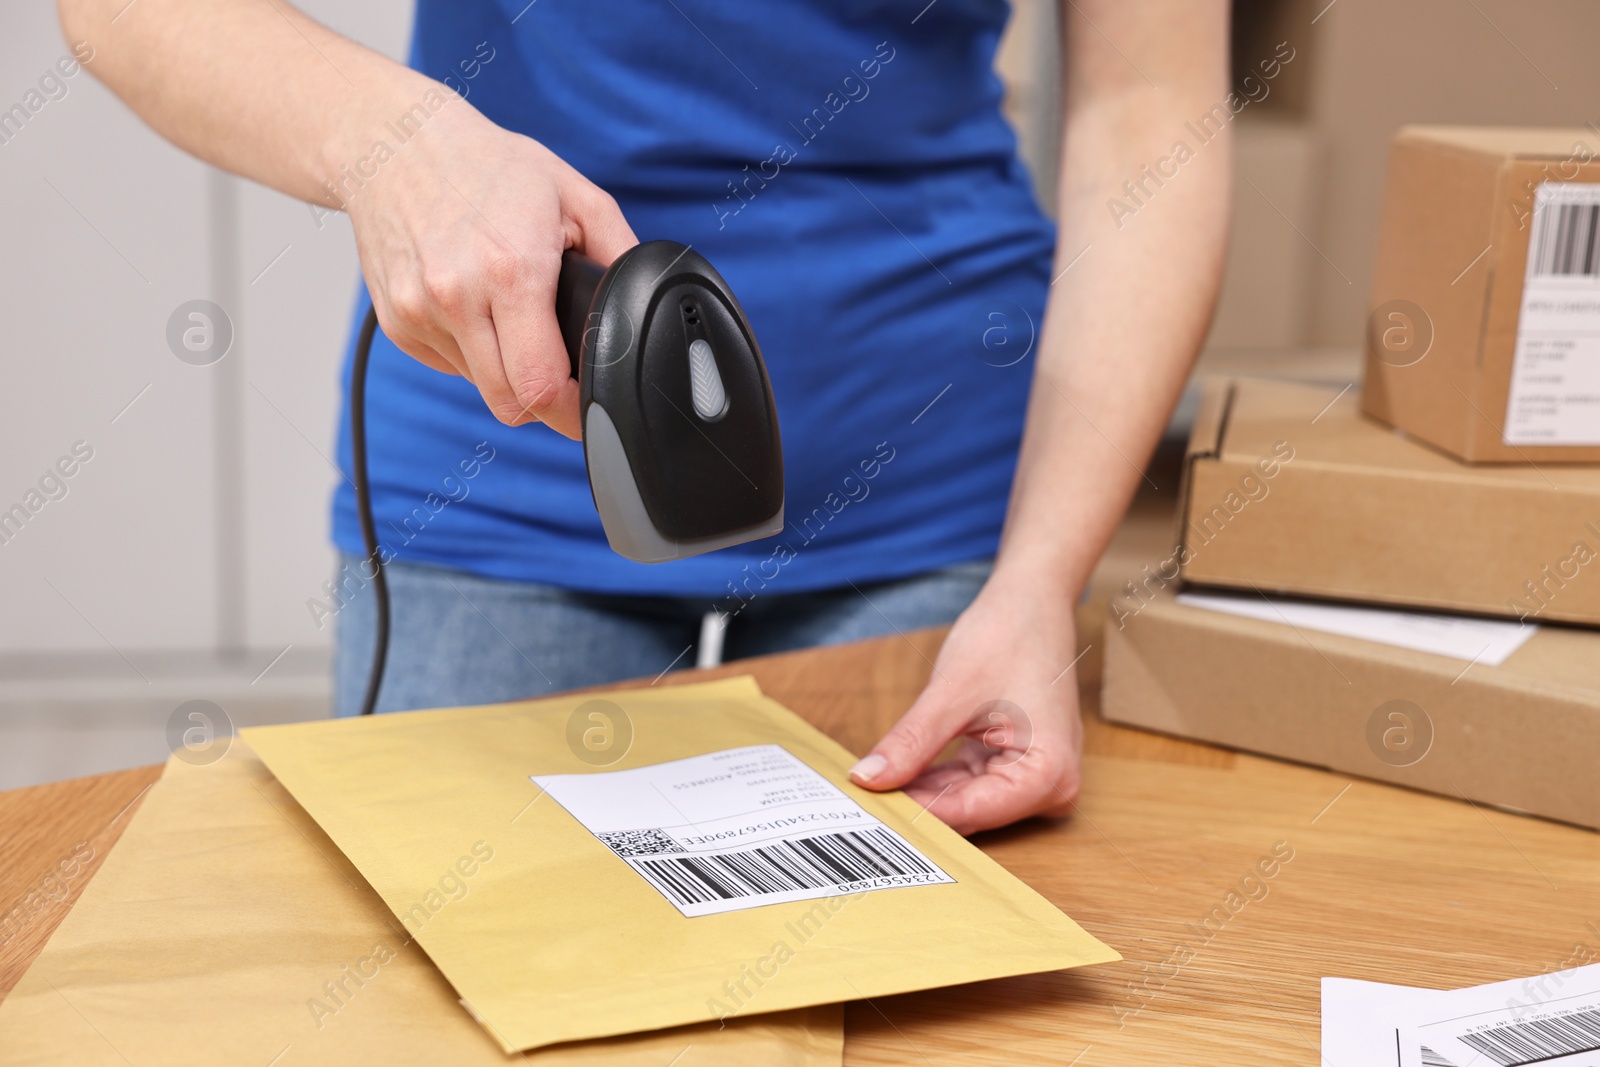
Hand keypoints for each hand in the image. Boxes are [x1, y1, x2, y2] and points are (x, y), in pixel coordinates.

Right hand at [344, 100, 636, 437]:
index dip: (573, 412)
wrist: (393, 143)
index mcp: (510, 271)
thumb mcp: (575, 195)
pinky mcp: (397, 324)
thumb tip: (644, 302)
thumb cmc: (486, 166)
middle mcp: (457, 297)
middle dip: (546, 401)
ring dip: (507, 374)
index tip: (591, 409)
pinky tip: (478, 309)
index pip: (540, 387)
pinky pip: (452, 367)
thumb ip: (619, 253)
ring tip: (514, 318)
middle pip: (511, 404)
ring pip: (482, 389)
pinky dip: (473, 354)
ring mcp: (419, 314)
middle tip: (563, 373)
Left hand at [847, 568, 1083, 834]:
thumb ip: (910, 743)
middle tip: (858, 803)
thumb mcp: (951, 692)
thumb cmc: (1009, 635)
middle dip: (914, 806)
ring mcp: (1035, 780)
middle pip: (968, 813)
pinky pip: (969, 785)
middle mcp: (1050, 788)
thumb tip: (868, 780)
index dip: (913, 813)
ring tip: (869, 791)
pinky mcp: (1017, 768)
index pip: (968, 812)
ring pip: (963, 802)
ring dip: (919, 794)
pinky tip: (895, 777)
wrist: (1033, 602)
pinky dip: (933, 780)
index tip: (865, 814)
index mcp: (1047, 775)